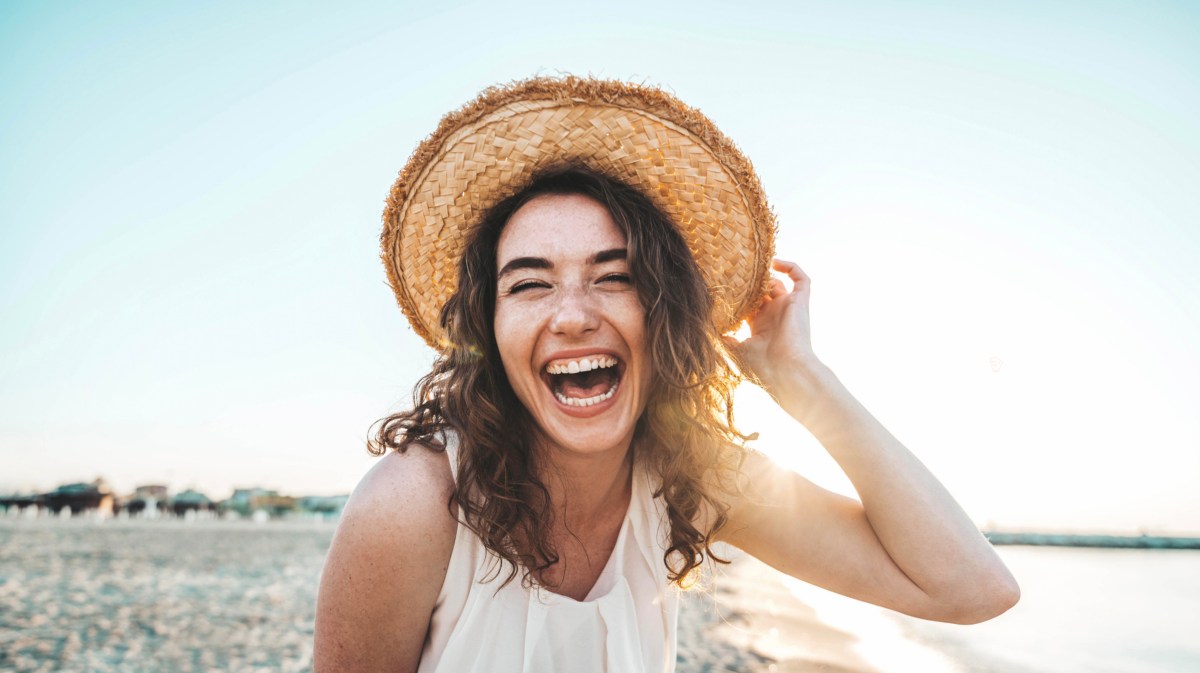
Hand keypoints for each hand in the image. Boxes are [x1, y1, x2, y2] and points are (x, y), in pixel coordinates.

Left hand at [725, 259, 822, 398]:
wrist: (786, 371)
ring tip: (750, 268)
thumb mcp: (736, 352)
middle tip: (735, 272)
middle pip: (763, 292)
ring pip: (779, 283)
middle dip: (751, 282)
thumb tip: (710, 332)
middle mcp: (774, 316)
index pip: (749, 305)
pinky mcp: (800, 302)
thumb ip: (724, 340)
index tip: (724, 285)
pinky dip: (791, 267)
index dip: (739, 295)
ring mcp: (788, 308)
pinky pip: (802, 279)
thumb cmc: (762, 367)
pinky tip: (773, 262)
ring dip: (766, 275)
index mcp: (760, 327)